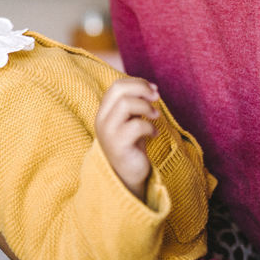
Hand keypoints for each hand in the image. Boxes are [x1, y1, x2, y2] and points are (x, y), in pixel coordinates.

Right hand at [96, 76, 159, 200]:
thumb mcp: (130, 121)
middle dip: (142, 89)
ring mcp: (108, 132)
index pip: (117, 86)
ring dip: (146, 107)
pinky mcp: (118, 145)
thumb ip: (134, 105)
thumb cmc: (131, 146)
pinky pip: (136, 126)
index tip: (153, 89)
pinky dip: (150, 127)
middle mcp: (102, 119)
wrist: (127, 176)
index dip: (137, 83)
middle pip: (119, 90)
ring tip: (156, 117)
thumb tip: (150, 88)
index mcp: (104, 111)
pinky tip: (154, 134)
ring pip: (126, 104)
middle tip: (157, 97)